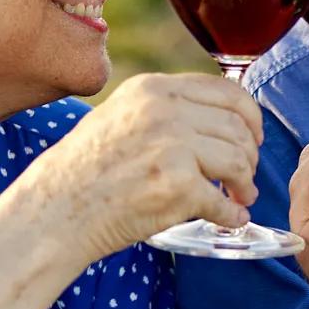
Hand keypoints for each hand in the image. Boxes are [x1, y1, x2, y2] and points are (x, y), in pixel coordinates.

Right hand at [15, 72, 263, 263]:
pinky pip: (224, 203)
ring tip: (239, 198)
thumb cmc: (83, 171)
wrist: (55, 210)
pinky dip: (232, 216)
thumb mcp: (120, 115)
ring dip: (245, 184)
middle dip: (249, 155)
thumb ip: (164, 109)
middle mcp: (165, 110)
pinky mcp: (177, 186)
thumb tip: (216, 119)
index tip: (252, 138)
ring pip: (238, 161)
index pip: (226, 91)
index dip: (249, 117)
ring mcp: (173, 146)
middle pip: (237, 127)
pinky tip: (228, 220)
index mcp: (153, 88)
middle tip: (245, 178)